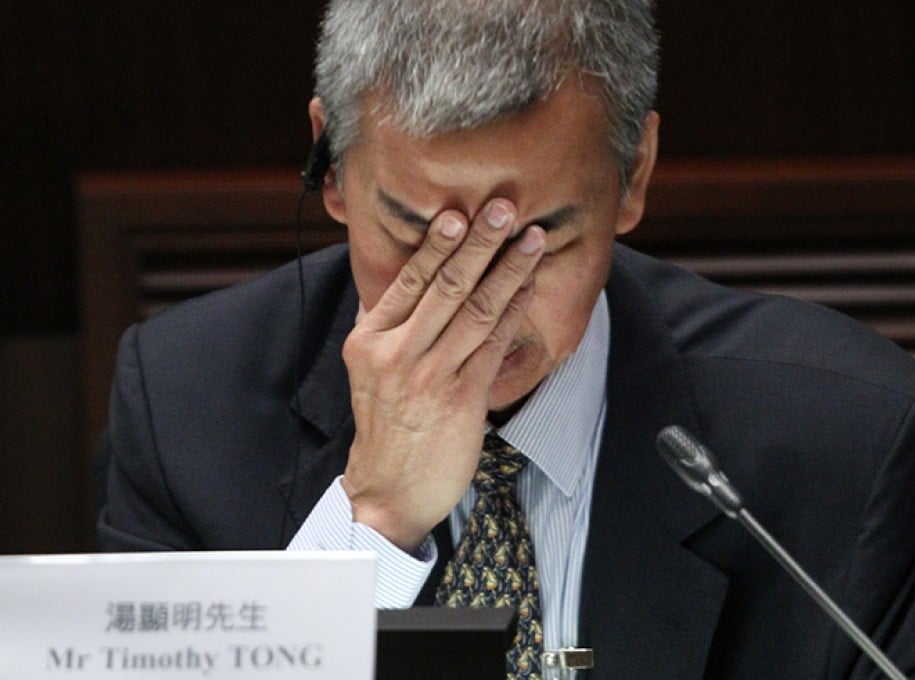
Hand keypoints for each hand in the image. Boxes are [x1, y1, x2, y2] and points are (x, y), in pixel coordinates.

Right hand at [340, 199, 545, 550]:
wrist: (388, 489)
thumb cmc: (385, 424)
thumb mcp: (367, 369)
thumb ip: (384, 323)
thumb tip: (402, 278)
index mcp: (370, 339)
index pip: (409, 280)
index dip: (438, 244)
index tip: (459, 213)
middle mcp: (398, 353)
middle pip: (446, 286)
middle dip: (479, 243)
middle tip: (503, 208)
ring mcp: (432, 376)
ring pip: (476, 310)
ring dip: (509, 271)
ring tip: (531, 240)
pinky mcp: (463, 398)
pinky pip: (494, 345)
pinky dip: (514, 311)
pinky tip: (530, 287)